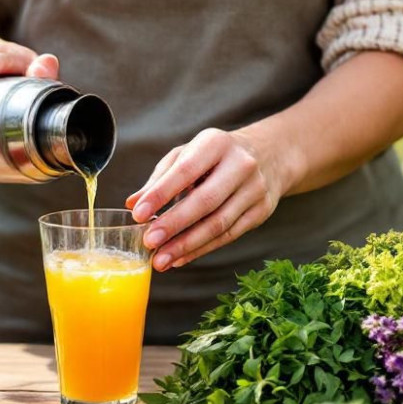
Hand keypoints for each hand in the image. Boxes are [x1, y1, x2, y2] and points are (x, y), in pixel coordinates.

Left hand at [125, 128, 287, 271]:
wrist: (269, 155)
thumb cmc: (216, 156)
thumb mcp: (188, 154)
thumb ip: (160, 178)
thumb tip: (133, 203)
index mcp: (216, 143)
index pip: (185, 170)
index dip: (161, 194)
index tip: (139, 215)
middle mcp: (240, 164)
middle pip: (205, 201)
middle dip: (174, 225)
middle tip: (149, 242)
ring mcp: (255, 189)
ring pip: (218, 223)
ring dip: (187, 245)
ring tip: (161, 259)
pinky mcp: (261, 211)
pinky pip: (229, 235)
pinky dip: (202, 249)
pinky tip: (181, 258)